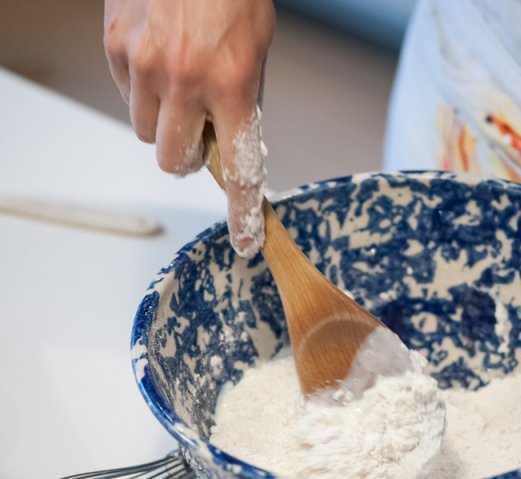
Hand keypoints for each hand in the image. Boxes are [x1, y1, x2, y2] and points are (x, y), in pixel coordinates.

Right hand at [103, 0, 274, 257]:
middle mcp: (185, 81)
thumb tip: (229, 141)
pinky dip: (143, 90)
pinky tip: (158, 59)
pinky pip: (126, 96)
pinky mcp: (114, 48)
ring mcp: (143, 65)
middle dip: (187, 155)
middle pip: (173, 162)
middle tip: (199, 129)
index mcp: (232, 85)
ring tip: (179, 83)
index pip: (239, 167)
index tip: (247, 239)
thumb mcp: (257, 50)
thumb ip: (244, 100)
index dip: (242, 210)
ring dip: (164, 122)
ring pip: (146, 133)